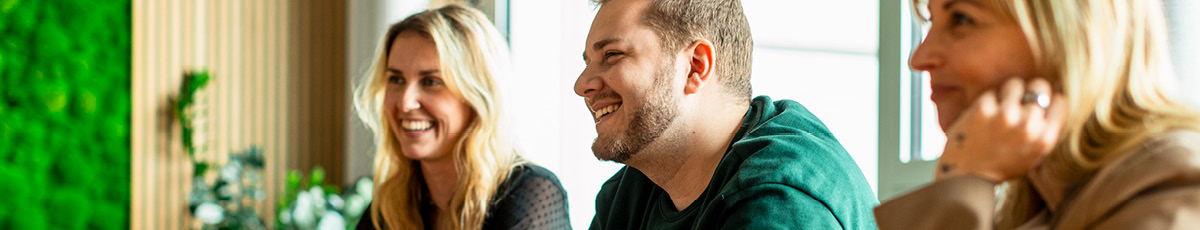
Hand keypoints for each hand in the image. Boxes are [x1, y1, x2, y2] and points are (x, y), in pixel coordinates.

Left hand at [935, 78, 1067, 183]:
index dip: (1049, 98)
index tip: (1039, 101)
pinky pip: (990, 93)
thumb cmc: (1001, 166)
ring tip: (1000, 106)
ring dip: (1007, 91)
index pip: (1060, 101)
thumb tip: (1053, 97)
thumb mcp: (1033, 154)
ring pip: (1015, 83)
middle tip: (1019, 99)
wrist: (967, 178)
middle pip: (1040, 86)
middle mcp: (1028, 126)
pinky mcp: (983, 110)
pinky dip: (986, 101)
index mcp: (1045, 139)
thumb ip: (1044, 130)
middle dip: (1030, 89)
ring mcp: (1005, 116)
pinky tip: (982, 116)